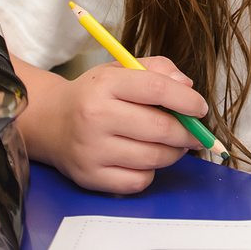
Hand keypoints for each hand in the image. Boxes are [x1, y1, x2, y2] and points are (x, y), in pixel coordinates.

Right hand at [44, 57, 208, 192]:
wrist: (50, 122)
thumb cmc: (94, 94)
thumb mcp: (121, 70)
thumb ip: (158, 69)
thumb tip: (187, 85)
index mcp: (106, 84)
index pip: (157, 89)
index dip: (187, 100)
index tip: (200, 108)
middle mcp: (95, 116)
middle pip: (159, 128)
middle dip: (188, 133)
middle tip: (196, 133)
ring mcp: (91, 150)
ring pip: (153, 158)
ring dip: (173, 153)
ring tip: (172, 144)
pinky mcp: (90, 177)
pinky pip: (138, 181)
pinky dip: (150, 172)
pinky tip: (145, 159)